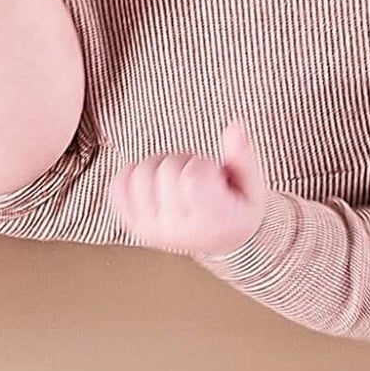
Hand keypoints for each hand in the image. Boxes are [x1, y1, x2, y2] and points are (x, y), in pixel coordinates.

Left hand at [107, 122, 269, 255]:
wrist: (222, 243)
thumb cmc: (238, 211)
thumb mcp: (252, 186)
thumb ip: (243, 156)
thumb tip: (234, 128)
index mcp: (210, 221)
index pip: (190, 177)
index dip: (202, 164)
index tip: (213, 175)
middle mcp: (177, 229)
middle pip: (165, 169)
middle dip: (183, 162)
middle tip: (198, 177)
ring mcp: (151, 228)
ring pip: (140, 173)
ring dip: (159, 167)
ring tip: (179, 181)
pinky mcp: (133, 224)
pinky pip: (117, 186)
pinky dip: (133, 176)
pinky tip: (155, 184)